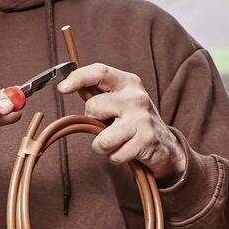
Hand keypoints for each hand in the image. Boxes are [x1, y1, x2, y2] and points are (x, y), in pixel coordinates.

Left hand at [60, 63, 187, 185]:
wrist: (166, 146)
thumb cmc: (135, 122)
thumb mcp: (120, 100)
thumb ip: (98, 93)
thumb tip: (68, 84)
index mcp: (128, 82)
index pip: (100, 72)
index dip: (78, 77)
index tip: (62, 87)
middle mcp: (136, 97)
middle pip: (94, 107)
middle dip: (93, 122)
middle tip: (107, 126)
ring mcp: (142, 119)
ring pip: (102, 138)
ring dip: (103, 146)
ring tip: (116, 142)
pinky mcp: (145, 140)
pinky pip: (114, 155)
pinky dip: (116, 157)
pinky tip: (127, 150)